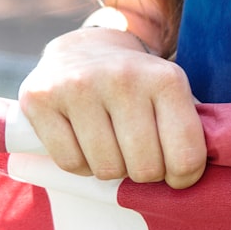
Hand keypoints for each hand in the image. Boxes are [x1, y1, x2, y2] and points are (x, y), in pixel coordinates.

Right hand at [18, 26, 205, 188]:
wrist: (86, 49)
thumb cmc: (138, 85)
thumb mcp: (172, 95)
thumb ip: (187, 132)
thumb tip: (190, 180)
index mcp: (166, 79)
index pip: (185, 155)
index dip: (184, 177)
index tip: (177, 175)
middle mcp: (123, 79)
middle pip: (145, 168)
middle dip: (146, 173)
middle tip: (140, 157)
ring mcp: (79, 87)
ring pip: (107, 169)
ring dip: (112, 169)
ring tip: (112, 145)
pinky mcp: (41, 99)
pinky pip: (70, 163)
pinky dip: (81, 165)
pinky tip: (85, 143)